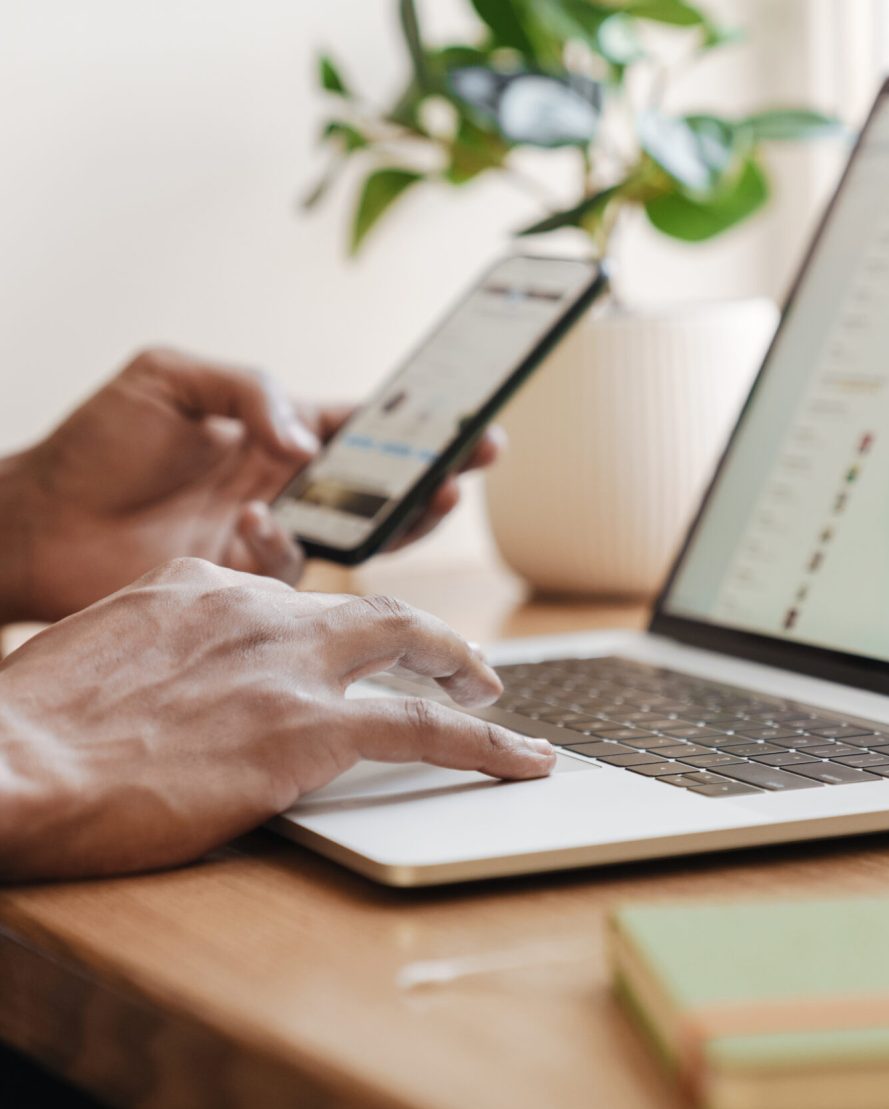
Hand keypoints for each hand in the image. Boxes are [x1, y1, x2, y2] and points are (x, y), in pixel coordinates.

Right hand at [0, 558, 554, 880]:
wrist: (12, 762)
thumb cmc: (36, 725)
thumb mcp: (103, 651)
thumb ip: (166, 647)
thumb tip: (191, 674)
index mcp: (207, 585)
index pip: (297, 597)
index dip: (339, 627)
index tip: (359, 645)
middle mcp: (259, 608)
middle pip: (373, 609)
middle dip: (428, 633)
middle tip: (463, 661)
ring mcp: (290, 664)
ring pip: (413, 647)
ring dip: (466, 670)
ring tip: (498, 697)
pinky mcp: (309, 727)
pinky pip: (426, 727)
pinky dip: (486, 741)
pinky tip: (519, 758)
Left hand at [3, 348, 501, 620]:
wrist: (38, 524)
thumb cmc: (95, 442)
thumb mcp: (168, 378)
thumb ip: (249, 389)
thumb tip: (306, 442)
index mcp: (272, 430)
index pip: (361, 423)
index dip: (415, 420)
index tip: (465, 415)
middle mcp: (284, 485)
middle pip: (381, 480)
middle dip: (435, 468)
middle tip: (479, 458)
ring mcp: (272, 537)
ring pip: (361, 533)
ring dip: (404, 518)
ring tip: (440, 495)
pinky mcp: (251, 586)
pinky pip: (301, 574)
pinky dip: (299, 551)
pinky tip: (266, 521)